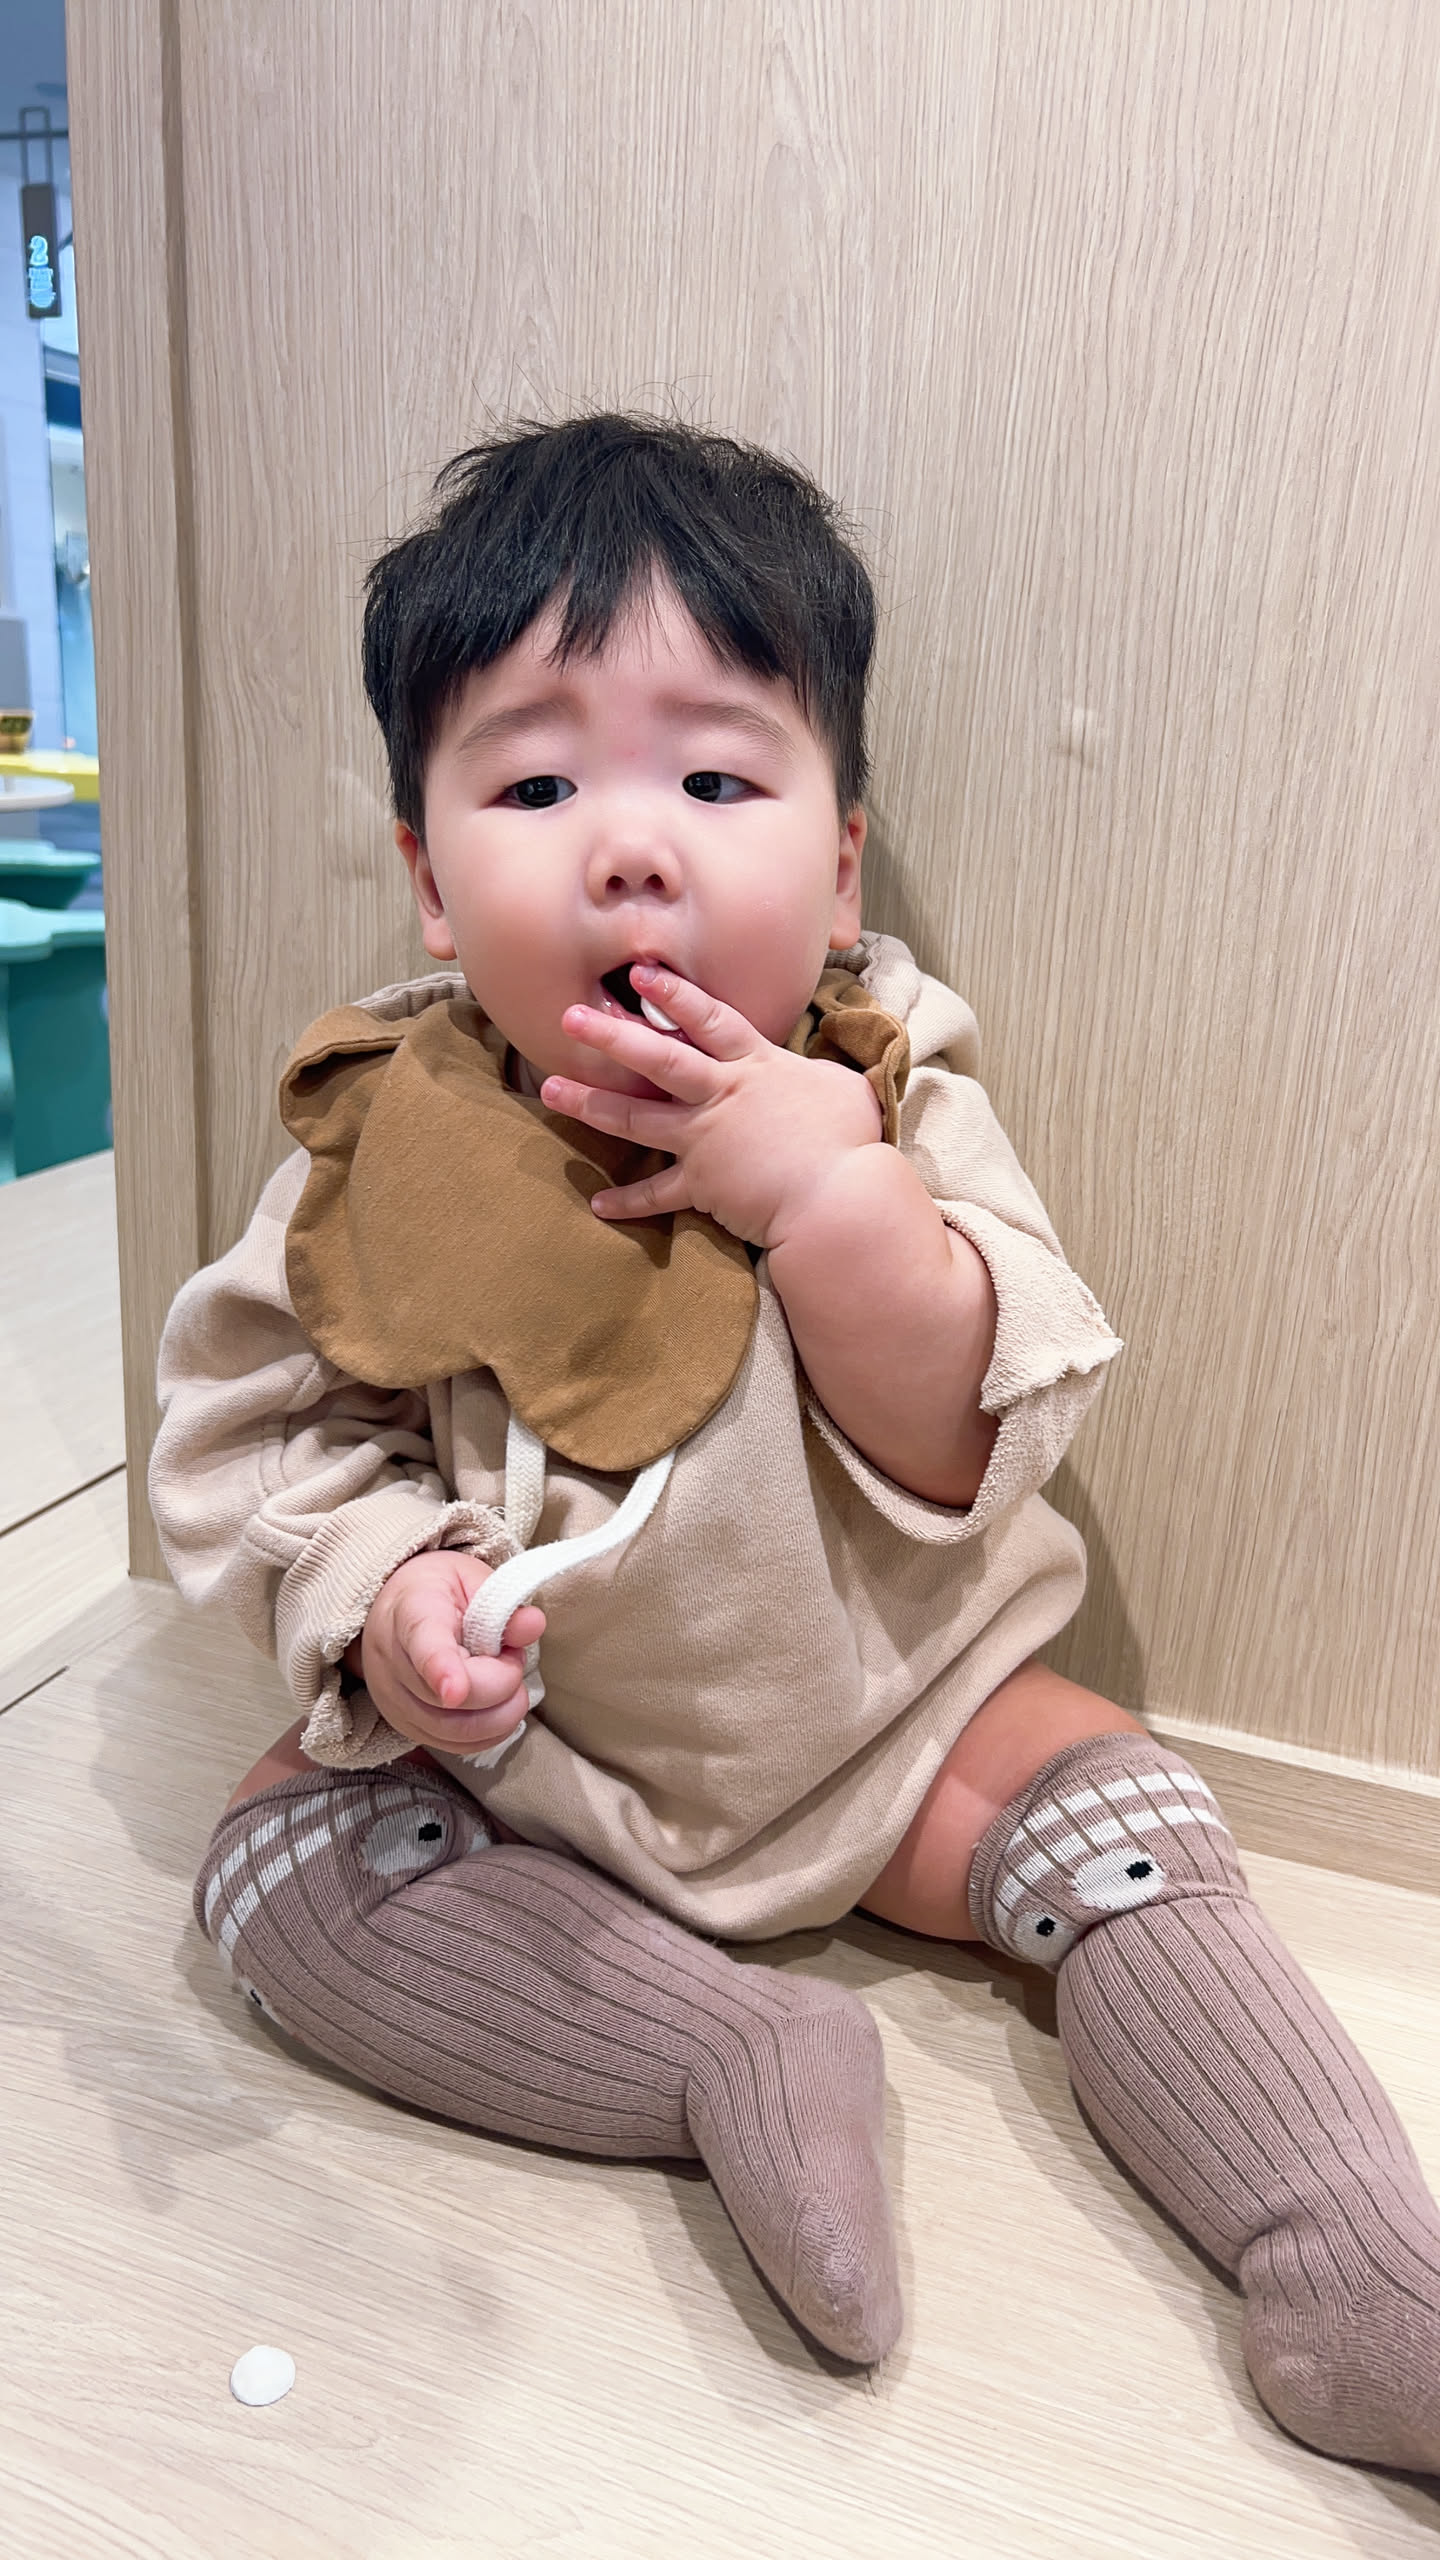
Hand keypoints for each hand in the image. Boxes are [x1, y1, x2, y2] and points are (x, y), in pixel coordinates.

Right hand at [359, 1550, 545, 1756]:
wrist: (392, 1608)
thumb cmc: (437, 1591)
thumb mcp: (470, 1578)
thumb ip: (502, 1601)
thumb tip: (532, 1625)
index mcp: (412, 1612)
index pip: (424, 1645)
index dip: (440, 1670)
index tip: (455, 1690)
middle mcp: (393, 1662)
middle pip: (453, 1700)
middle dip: (503, 1682)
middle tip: (510, 1655)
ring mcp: (394, 1701)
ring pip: (457, 1731)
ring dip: (501, 1712)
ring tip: (503, 1677)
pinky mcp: (405, 1726)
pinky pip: (456, 1746)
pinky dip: (489, 1732)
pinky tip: (496, 1705)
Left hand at [539, 964, 882, 1248]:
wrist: (838, 1197)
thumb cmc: (851, 1141)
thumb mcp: (847, 1090)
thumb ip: (823, 1074)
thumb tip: (825, 1070)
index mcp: (757, 1066)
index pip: (709, 1021)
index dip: (674, 995)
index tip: (638, 974)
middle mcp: (722, 1096)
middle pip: (657, 1059)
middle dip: (611, 1036)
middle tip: (570, 1019)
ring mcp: (706, 1140)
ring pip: (637, 1118)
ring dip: (590, 1104)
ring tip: (550, 1092)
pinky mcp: (703, 1186)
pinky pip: (658, 1194)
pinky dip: (629, 1201)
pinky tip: (598, 1203)